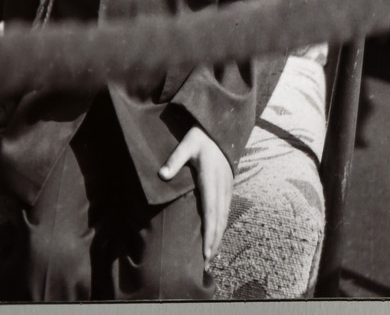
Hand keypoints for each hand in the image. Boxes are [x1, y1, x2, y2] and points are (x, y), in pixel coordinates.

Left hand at [160, 125, 231, 261]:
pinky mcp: (227, 187)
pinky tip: (216, 235)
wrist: (221, 129)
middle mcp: (222, 187)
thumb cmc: (201, 137)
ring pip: (224, 217)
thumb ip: (175, 159)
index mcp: (211, 180)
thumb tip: (162, 175)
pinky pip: (225, 210)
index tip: (206, 251)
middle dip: (214, 242)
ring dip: (218, 236)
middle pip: (219, 220)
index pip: (211, 212)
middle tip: (207, 262)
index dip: (209, 233)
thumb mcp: (187, 144)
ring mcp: (227, 187)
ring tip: (211, 255)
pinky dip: (221, 226)